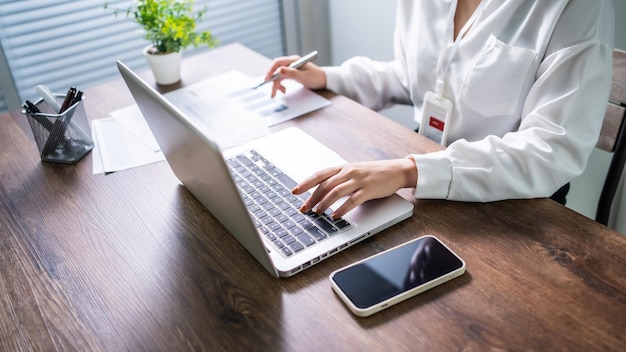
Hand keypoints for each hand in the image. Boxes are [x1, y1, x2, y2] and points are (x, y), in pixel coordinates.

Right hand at [264, 54, 326, 97]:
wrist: (324, 80)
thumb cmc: (316, 77)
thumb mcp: (303, 77)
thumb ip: (291, 73)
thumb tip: (279, 70)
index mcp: (294, 60)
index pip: (278, 63)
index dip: (271, 70)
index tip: (267, 79)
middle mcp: (291, 63)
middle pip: (277, 70)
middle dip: (273, 81)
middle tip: (273, 92)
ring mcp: (291, 68)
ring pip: (279, 75)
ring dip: (277, 84)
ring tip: (278, 93)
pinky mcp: (292, 74)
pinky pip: (282, 78)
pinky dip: (281, 84)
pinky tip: (283, 90)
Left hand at [292, 158, 417, 218]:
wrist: (397, 170)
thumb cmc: (374, 173)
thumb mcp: (354, 173)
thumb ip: (339, 180)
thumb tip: (322, 192)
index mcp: (343, 167)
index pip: (319, 174)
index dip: (305, 182)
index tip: (294, 191)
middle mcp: (349, 172)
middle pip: (325, 184)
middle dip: (312, 197)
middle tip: (304, 208)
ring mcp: (359, 180)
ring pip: (336, 191)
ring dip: (324, 203)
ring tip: (317, 212)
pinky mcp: (369, 189)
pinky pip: (352, 200)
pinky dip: (342, 208)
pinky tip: (336, 215)